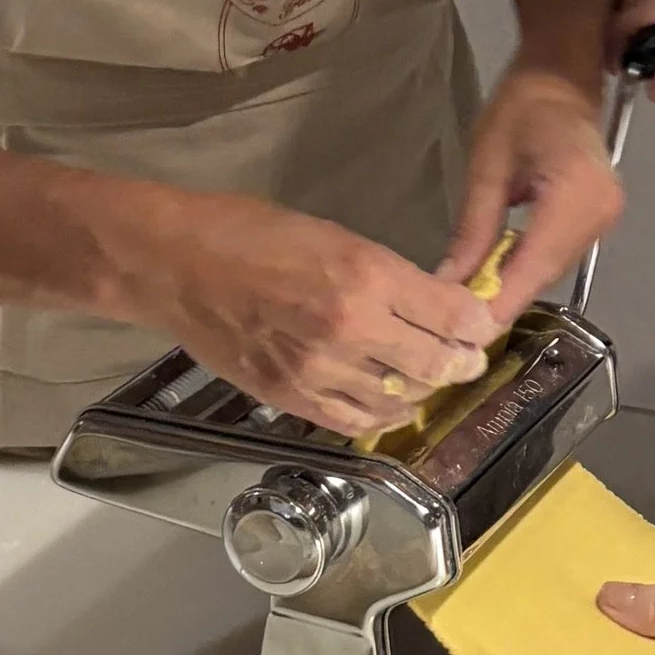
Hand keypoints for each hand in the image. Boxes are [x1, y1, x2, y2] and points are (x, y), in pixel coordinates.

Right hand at [151, 191, 498, 435]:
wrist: (176, 264)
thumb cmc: (250, 233)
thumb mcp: (335, 235)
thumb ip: (389, 275)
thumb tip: (436, 302)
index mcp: (365, 276)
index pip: (452, 316)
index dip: (476, 323)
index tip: (479, 323)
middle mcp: (349, 329)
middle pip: (436, 364)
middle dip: (460, 361)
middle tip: (465, 355)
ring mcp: (318, 371)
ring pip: (401, 400)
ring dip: (422, 389)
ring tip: (424, 373)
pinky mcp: (290, 398)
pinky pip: (355, 421)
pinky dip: (380, 413)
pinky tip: (386, 398)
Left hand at [439, 64, 620, 313]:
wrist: (562, 76)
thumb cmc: (520, 107)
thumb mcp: (486, 166)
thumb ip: (472, 229)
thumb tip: (447, 283)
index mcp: (574, 194)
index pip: (533, 266)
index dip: (499, 304)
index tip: (463, 336)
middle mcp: (600, 212)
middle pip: (545, 274)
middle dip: (502, 298)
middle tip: (455, 323)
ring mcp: (607, 217)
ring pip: (553, 269)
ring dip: (514, 284)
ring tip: (471, 300)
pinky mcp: (602, 217)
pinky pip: (561, 254)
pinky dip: (529, 266)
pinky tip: (500, 269)